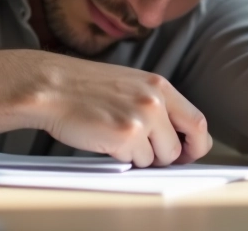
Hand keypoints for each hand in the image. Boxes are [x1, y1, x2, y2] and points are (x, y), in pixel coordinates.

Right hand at [0, 50, 211, 167]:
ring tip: (119, 140)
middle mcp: (155, 100)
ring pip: (161, 157)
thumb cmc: (83, 87)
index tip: (189, 151)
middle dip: (176, 156)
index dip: (196, 142)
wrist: (50, 87)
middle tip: (160, 158)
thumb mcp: (129, 84)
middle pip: (187, 142)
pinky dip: (125, 159)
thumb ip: (154, 103)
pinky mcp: (126, 137)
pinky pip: (138, 162)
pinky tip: (107, 142)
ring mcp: (143, 118)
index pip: (197, 120)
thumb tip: (174, 133)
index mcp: (159, 85)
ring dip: (145, 157)